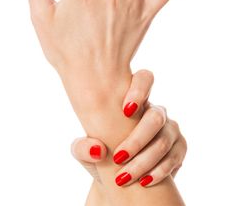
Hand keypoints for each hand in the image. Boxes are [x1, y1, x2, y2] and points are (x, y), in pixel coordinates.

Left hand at [71, 70, 186, 186]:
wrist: (120, 178)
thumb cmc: (102, 156)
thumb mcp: (85, 154)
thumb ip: (82, 148)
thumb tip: (97, 150)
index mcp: (134, 100)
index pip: (144, 79)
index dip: (139, 90)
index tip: (125, 110)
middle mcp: (155, 110)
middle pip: (155, 117)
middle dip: (137, 139)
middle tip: (118, 157)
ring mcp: (170, 128)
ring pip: (164, 139)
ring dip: (144, 161)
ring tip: (124, 177)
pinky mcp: (179, 147)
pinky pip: (174, 156)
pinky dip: (158, 171)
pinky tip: (144, 181)